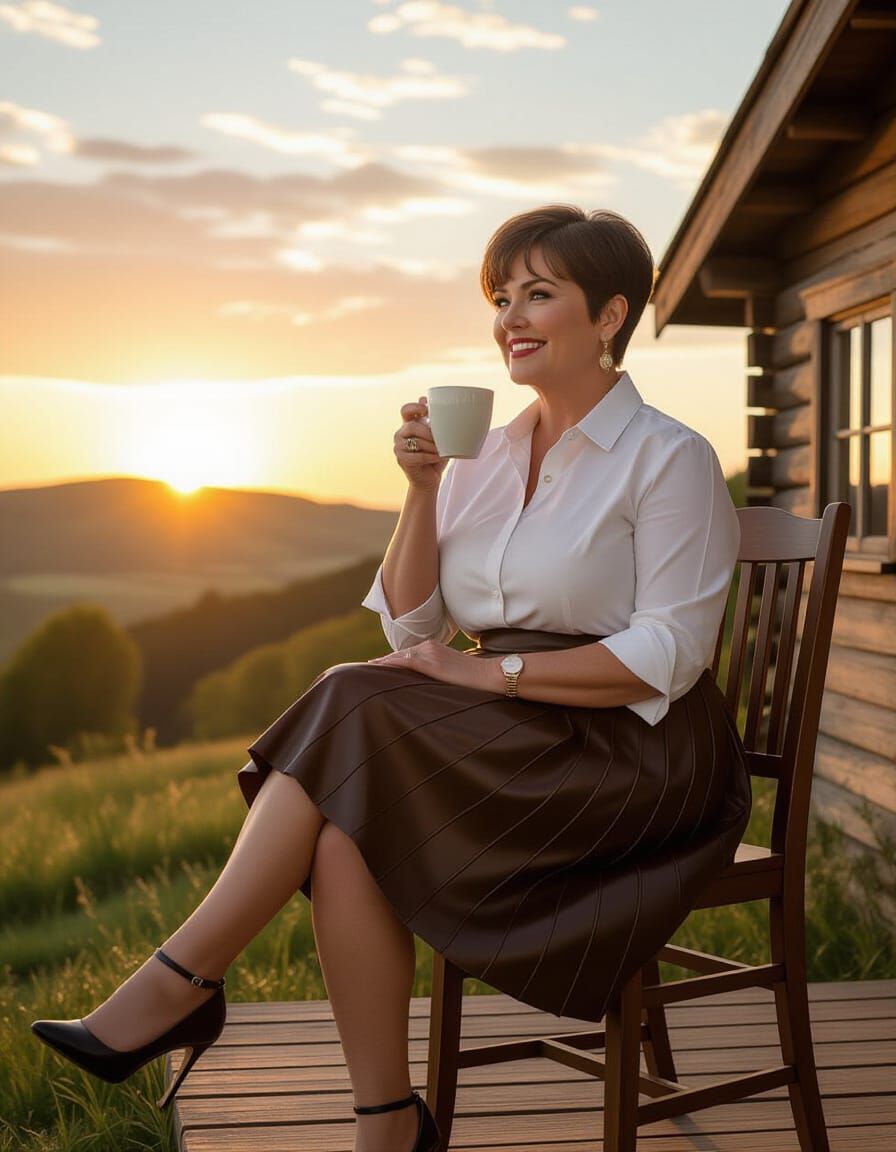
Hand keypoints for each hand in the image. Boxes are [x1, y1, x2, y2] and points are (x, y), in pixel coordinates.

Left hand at [368, 640, 502, 693]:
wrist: (488, 674)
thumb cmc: (474, 678)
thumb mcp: (452, 671)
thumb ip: (438, 671)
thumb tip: (431, 681)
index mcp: (434, 647)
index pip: (408, 653)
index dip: (392, 659)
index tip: (378, 664)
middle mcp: (429, 646)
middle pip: (400, 653)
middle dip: (384, 660)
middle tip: (368, 666)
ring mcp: (429, 653)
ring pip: (400, 657)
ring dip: (384, 662)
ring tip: (368, 668)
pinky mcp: (431, 663)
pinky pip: (405, 662)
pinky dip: (390, 664)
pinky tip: (379, 668)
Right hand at [395, 396, 448, 491]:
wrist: (429, 479)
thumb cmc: (435, 457)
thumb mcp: (438, 438)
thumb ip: (436, 422)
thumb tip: (429, 401)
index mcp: (409, 425)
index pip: (406, 410)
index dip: (415, 407)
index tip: (427, 410)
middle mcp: (401, 434)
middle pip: (412, 426)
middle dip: (428, 432)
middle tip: (441, 439)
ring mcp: (398, 447)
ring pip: (416, 441)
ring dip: (432, 446)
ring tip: (442, 450)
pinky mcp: (401, 459)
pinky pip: (418, 456)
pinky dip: (431, 457)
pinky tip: (438, 457)